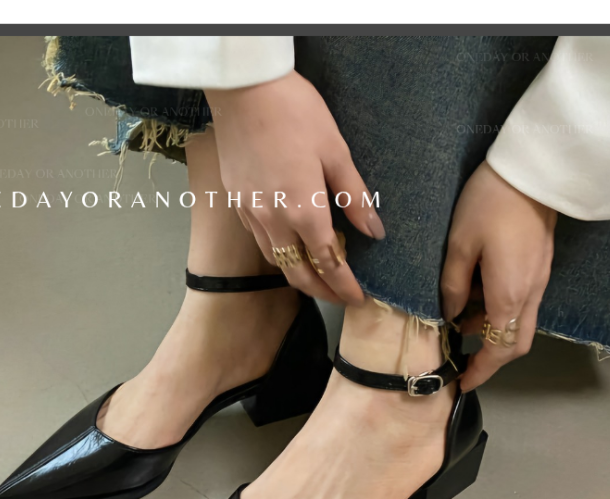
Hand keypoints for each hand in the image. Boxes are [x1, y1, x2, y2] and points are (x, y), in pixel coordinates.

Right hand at [205, 72, 384, 305]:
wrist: (243, 89)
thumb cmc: (295, 112)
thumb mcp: (336, 151)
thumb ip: (354, 197)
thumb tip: (374, 231)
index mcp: (303, 211)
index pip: (328, 264)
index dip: (345, 285)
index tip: (358, 298)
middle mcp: (274, 222)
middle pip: (298, 274)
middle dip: (321, 291)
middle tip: (339, 298)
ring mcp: (250, 214)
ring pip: (276, 260)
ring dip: (298, 274)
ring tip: (317, 275)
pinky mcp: (235, 202)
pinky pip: (259, 239)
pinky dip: (277, 251)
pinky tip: (288, 243)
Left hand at [441, 162, 556, 389]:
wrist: (534, 170)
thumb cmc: (491, 204)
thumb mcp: (459, 247)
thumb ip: (453, 287)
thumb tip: (450, 315)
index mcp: (509, 295)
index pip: (498, 349)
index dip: (481, 371)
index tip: (463, 384)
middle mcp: (529, 294)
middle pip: (515, 343)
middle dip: (491, 359)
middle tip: (463, 363)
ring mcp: (538, 280)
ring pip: (518, 323)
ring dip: (492, 332)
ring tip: (458, 326)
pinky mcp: (538, 265)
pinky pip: (521, 302)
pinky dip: (499, 312)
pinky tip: (474, 299)